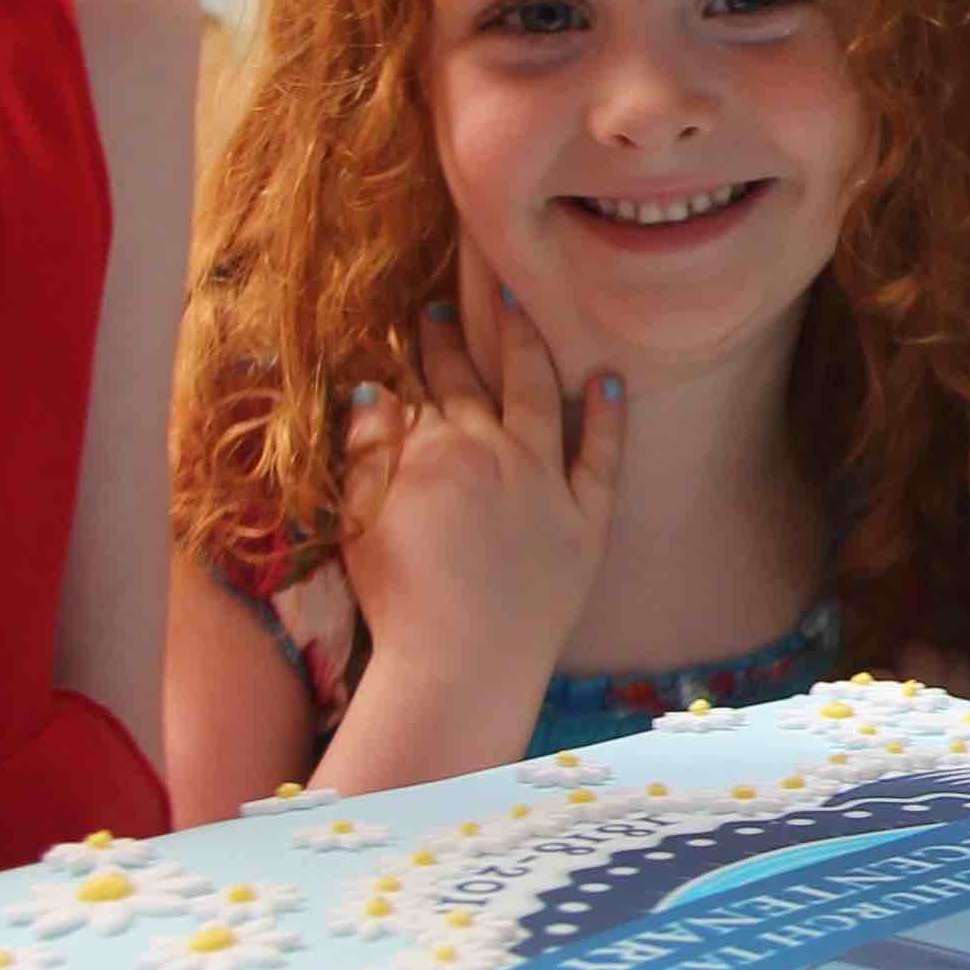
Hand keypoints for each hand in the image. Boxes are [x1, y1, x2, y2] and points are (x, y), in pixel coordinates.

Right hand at [338, 255, 623, 694]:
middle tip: (452, 304)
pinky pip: (602, 457)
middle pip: (473, 383)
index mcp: (431, 450)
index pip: (423, 387)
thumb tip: (373, 390)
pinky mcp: (586, 519)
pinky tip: (610, 381)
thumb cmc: (400, 602)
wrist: (461, 665)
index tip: (419, 319)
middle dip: (460, 340)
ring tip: (520, 306)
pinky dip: (608, 418)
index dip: (419, 352)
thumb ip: (367, 451)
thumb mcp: (360, 520)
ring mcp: (544, 481)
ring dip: (528, 347)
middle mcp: (491, 451)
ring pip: (536, 395)